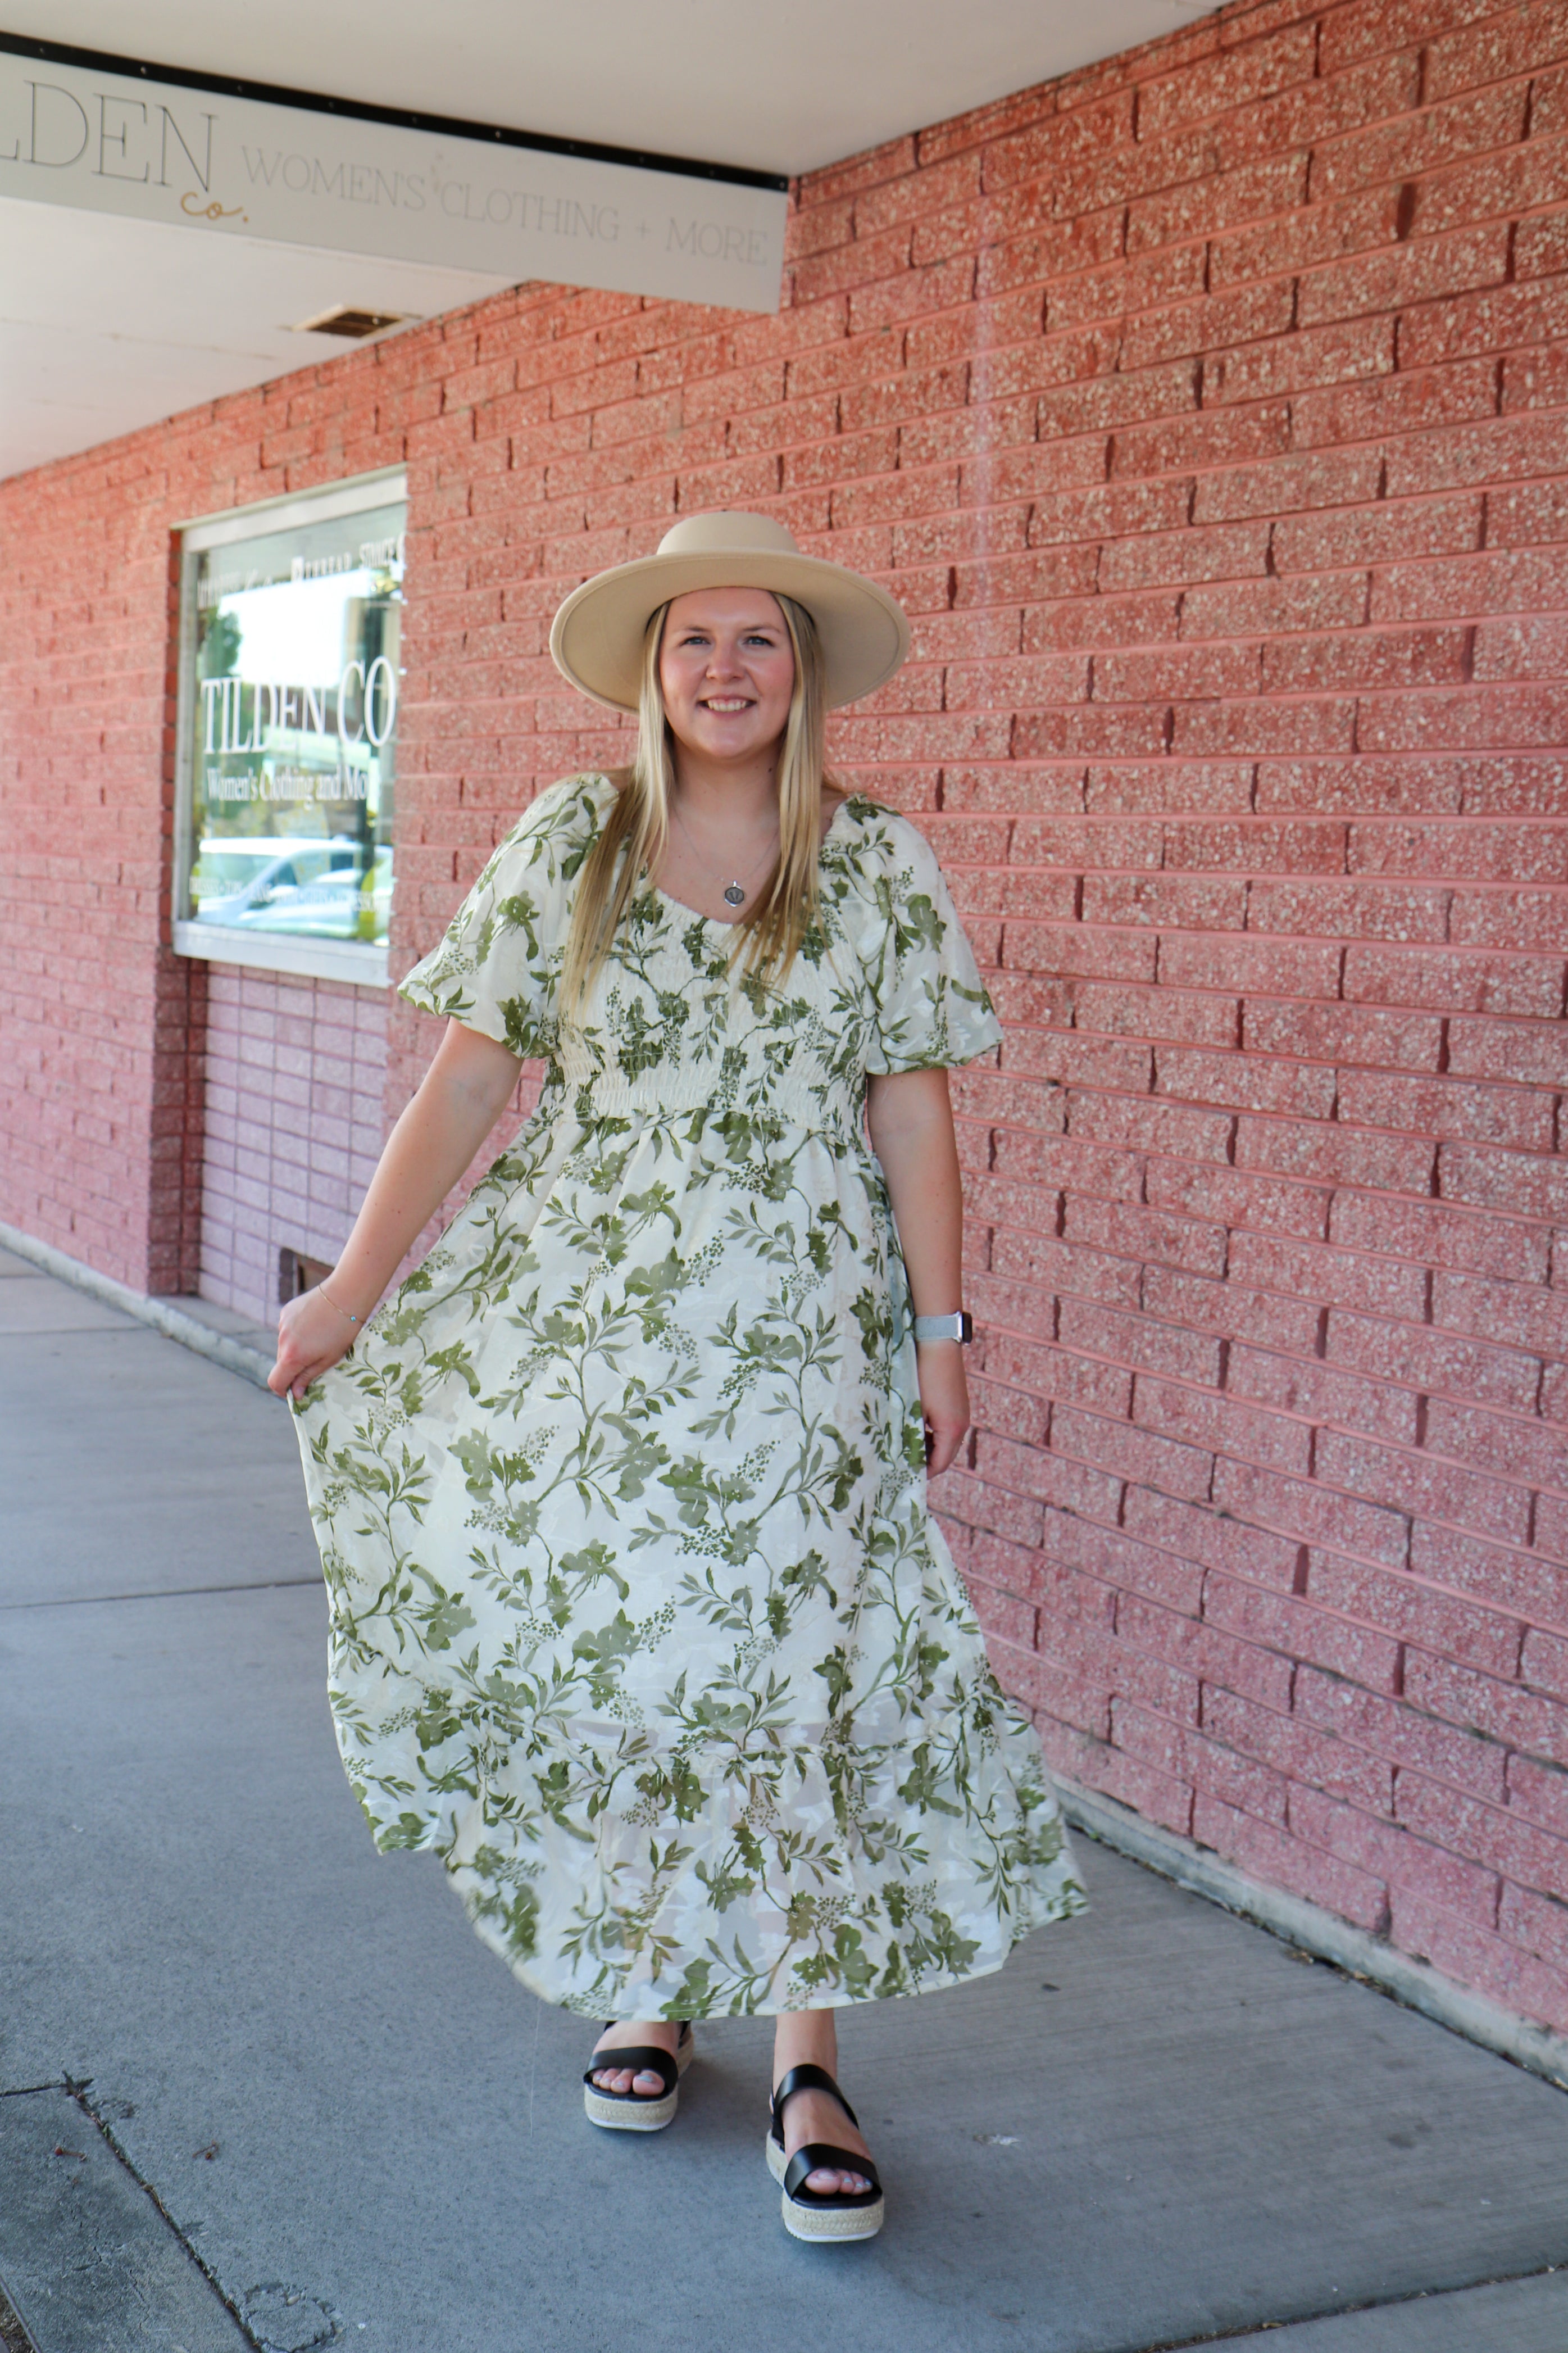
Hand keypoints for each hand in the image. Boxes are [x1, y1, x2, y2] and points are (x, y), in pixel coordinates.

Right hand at [268, 1284, 365, 1401]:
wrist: (346, 1295)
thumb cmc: (343, 1331)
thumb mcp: (329, 1359)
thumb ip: (308, 1376)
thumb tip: (295, 1393)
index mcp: (291, 1357)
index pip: (275, 1382)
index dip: (283, 1390)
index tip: (295, 1391)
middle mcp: (282, 1341)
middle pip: (281, 1363)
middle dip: (294, 1368)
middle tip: (316, 1361)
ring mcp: (283, 1324)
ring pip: (285, 1345)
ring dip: (297, 1348)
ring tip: (320, 1339)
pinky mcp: (286, 1312)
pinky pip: (288, 1329)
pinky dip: (298, 1332)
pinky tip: (315, 1325)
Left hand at [916, 1339, 969, 1476]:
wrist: (937, 1341)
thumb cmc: (922, 1375)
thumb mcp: (913, 1408)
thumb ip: (910, 1434)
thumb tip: (902, 1456)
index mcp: (952, 1430)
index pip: (940, 1464)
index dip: (923, 1473)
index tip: (905, 1476)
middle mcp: (962, 1424)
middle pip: (946, 1455)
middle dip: (926, 1462)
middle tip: (904, 1463)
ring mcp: (962, 1412)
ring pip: (946, 1441)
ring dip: (929, 1447)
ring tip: (907, 1445)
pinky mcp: (958, 1402)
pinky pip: (947, 1427)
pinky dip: (934, 1433)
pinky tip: (916, 1426)